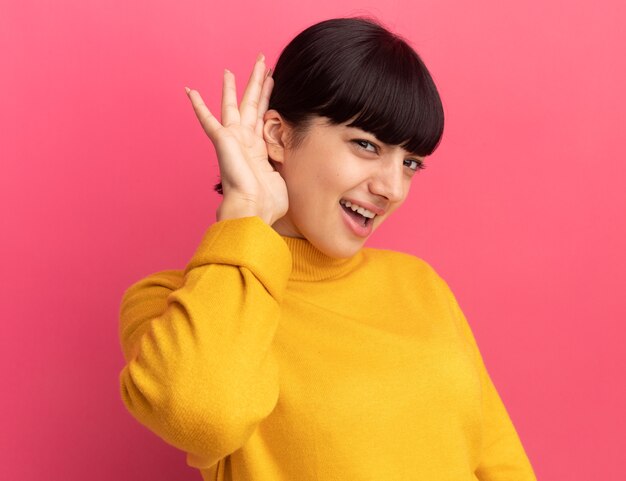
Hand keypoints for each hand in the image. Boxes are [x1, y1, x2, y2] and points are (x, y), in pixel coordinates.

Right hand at [185, 53, 288, 224]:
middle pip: (251, 104)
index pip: (263, 116)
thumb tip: (298, 164)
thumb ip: (286, 166)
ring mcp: (233, 140)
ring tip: (230, 69)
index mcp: (258, 150)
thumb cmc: (268, 203)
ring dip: (233, 86)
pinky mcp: (223, 140)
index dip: (268, 97)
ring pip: (233, 105)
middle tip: (261, 63)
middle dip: (256, 83)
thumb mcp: (284, 179)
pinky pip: (207, 120)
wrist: (253, 210)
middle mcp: (244, 141)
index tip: (273, 80)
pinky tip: (189, 90)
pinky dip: (198, 106)